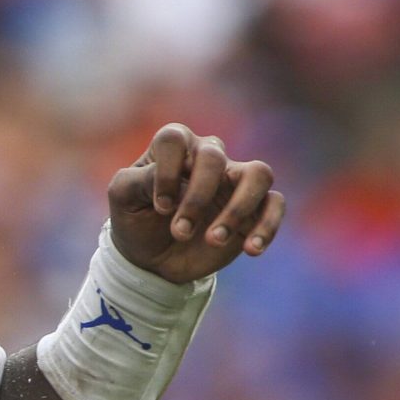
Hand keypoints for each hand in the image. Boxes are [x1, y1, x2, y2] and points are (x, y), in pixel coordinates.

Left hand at [106, 123, 283, 284]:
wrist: (153, 260)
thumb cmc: (136, 220)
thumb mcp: (123, 200)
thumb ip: (137, 180)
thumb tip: (166, 181)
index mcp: (174, 148)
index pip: (174, 139)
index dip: (167, 172)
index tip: (159, 208)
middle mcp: (207, 157)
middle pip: (214, 155)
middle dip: (196, 197)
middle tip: (179, 232)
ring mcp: (234, 181)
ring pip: (259, 172)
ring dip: (238, 208)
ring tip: (214, 240)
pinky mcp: (254, 208)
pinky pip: (276, 203)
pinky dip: (268, 226)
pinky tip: (251, 249)